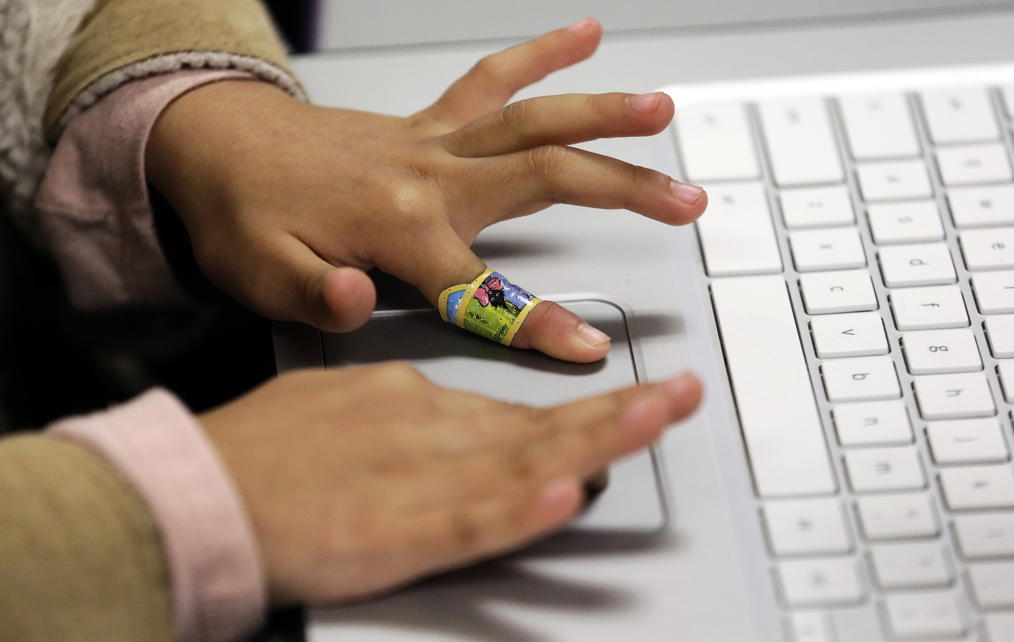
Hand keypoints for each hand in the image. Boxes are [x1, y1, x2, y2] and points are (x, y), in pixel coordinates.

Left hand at [147, 19, 705, 362]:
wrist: (216, 144)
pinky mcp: (429, 123)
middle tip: (684, 203)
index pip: (479, 288)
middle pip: (543, 178)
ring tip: (661, 112)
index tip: (590, 347)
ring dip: (602, 115)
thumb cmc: (241, 214)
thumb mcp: (260, 276)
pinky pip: (491, 80)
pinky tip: (584, 36)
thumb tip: (359, 303)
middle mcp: (429, 176)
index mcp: (396, 227)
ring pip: (534, 122)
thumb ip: (315, 294)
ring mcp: (434, 142)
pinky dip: (540, 53)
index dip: (535, 324)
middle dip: (622, 192)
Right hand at [199, 363, 701, 603]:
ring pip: (525, 458)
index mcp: (410, 398)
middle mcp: (425, 426)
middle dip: (620, 410)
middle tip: (680, 393)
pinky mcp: (395, 529)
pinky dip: (521, 507)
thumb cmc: (258, 453)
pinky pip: (472, 520)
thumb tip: (436, 417)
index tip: (633, 400)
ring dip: (600, 437)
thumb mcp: (336, 404)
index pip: (510, 410)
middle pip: (538, 424)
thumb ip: (398, 414)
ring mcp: (416, 475)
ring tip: (659, 416)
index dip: (581, 411)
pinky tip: (562, 492)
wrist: (193, 491)